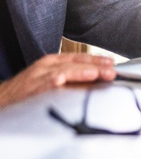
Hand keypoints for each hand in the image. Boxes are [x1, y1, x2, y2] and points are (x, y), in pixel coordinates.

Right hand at [0, 53, 116, 108]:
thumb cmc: (28, 92)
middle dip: (94, 66)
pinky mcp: (29, 89)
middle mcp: (45, 67)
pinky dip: (53, 81)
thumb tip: (96, 81)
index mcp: (51, 63)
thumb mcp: (50, 80)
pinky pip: (43, 84)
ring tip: (95, 73)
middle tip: (111, 72)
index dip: (95, 60)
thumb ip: (70, 79)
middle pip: (73, 63)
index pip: (77, 58)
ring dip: (79, 72)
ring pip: (61, 71)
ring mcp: (36, 77)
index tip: (111, 64)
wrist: (1, 100)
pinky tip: (61, 81)